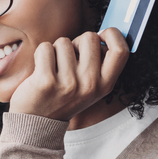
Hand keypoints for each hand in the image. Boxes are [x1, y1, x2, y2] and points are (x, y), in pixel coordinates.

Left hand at [9, 28, 127, 120]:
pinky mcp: (46, 81)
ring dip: (56, 51)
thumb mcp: (89, 88)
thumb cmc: (62, 98)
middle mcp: (90, 85)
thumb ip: (98, 65)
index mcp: (104, 85)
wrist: (36, 124)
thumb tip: (102, 33)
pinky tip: (40, 71)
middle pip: (89, 37)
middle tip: (68, 60)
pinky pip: (45, 48)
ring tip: (53, 70)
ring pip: (64, 42)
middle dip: (76, 42)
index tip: (101, 34)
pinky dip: (41, 54)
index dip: (112, 35)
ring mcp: (69, 84)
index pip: (120, 51)